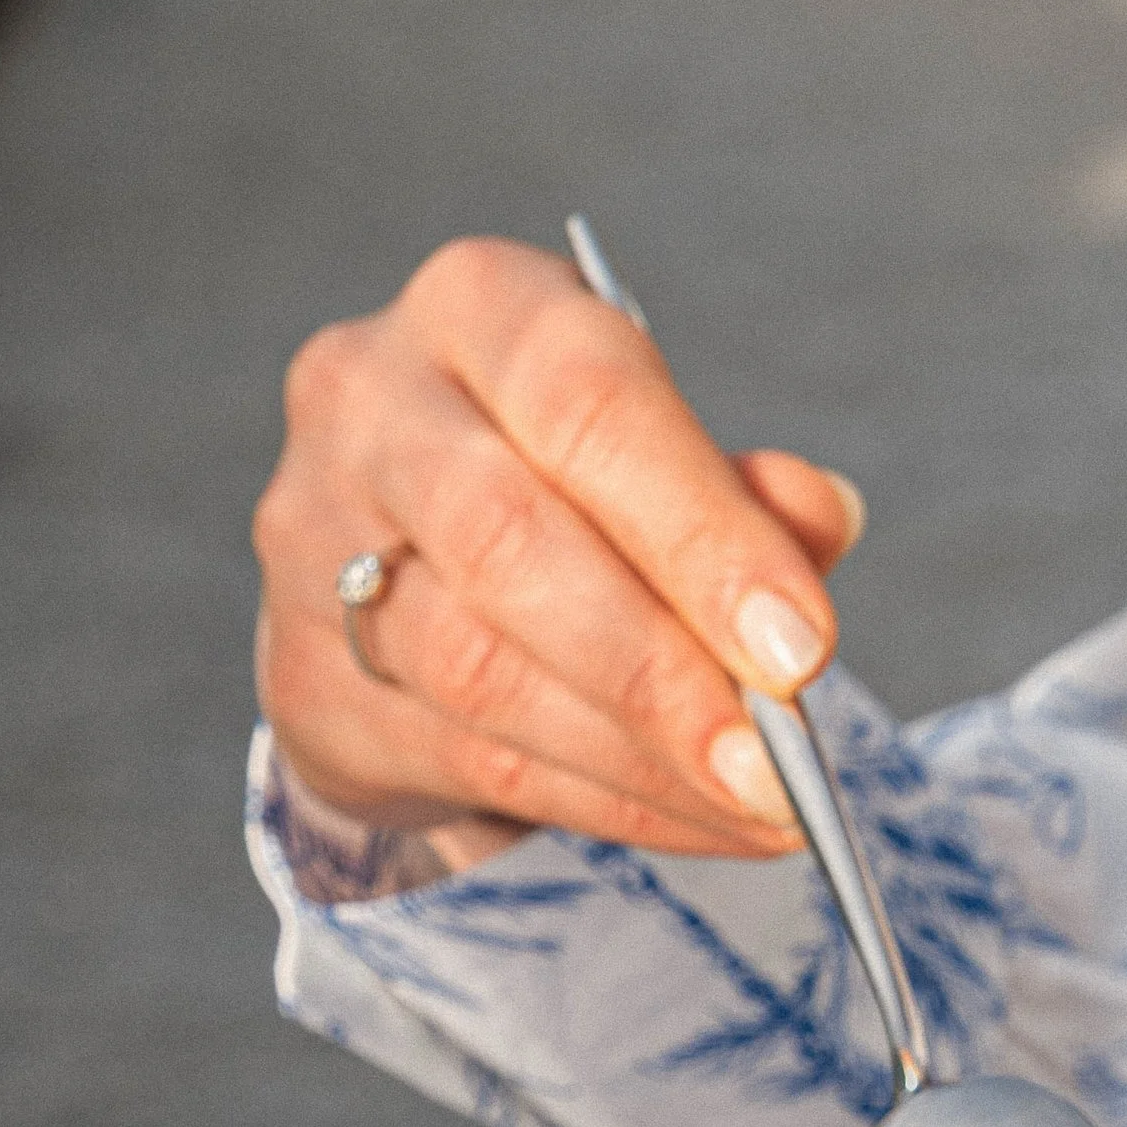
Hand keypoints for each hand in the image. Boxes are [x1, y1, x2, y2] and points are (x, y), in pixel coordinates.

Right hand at [254, 236, 862, 865]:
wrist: (399, 561)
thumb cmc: (571, 483)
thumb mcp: (666, 451)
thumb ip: (743, 488)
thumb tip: (823, 518)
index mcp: (480, 307)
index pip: (589, 400)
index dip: (701, 527)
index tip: (803, 645)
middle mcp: (370, 402)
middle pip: (510, 539)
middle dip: (662, 668)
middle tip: (777, 760)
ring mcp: (313, 539)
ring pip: (477, 666)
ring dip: (638, 757)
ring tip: (758, 803)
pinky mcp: (303, 673)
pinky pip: (469, 755)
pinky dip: (605, 802)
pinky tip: (698, 820)